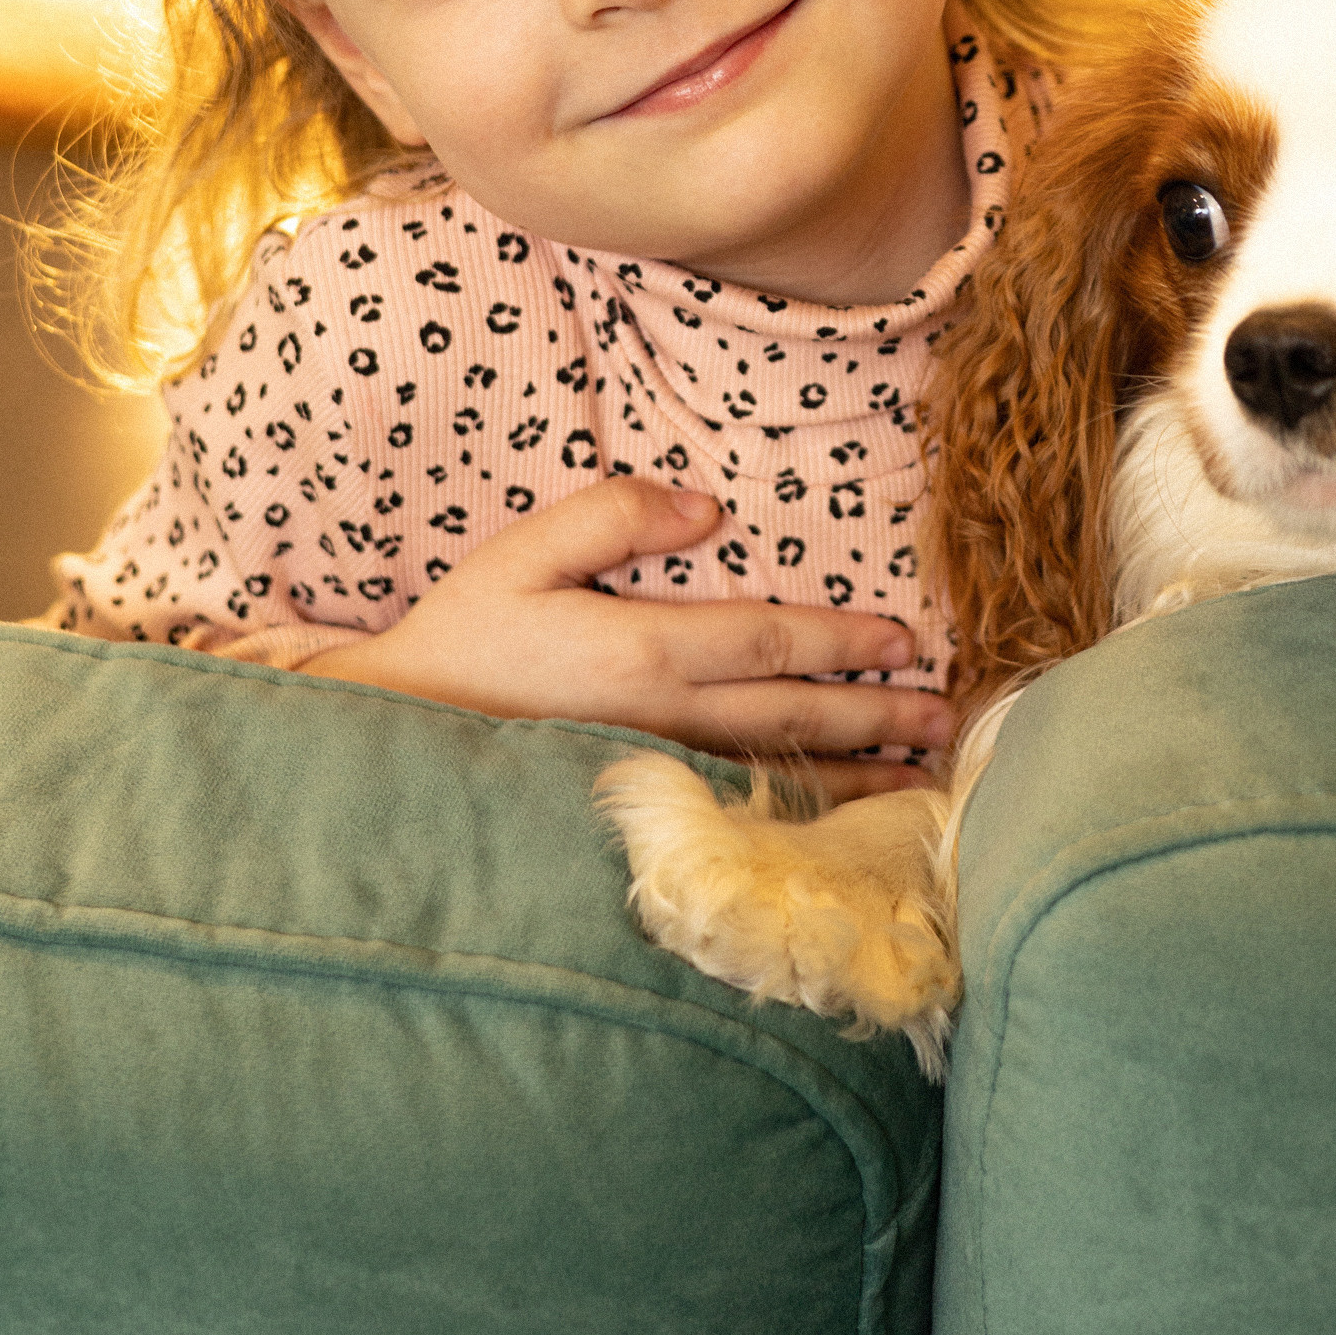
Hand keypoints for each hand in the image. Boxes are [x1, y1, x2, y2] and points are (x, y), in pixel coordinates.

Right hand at [296, 478, 952, 798]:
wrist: (390, 740)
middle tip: (945, 719)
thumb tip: (709, 509)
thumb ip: (614, 517)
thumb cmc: (459, 641)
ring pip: (776, 778)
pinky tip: (836, 824)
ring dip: (854, 778)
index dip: (843, 642)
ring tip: (920, 779)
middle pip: (793, 720)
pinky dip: (797, 818)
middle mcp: (662, 724)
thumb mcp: (522, 554)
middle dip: (876, 718)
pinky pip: (736, 815)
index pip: (769, 643)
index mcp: (642, 654)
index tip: (906, 641)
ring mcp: (651, 778)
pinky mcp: (635, 810)